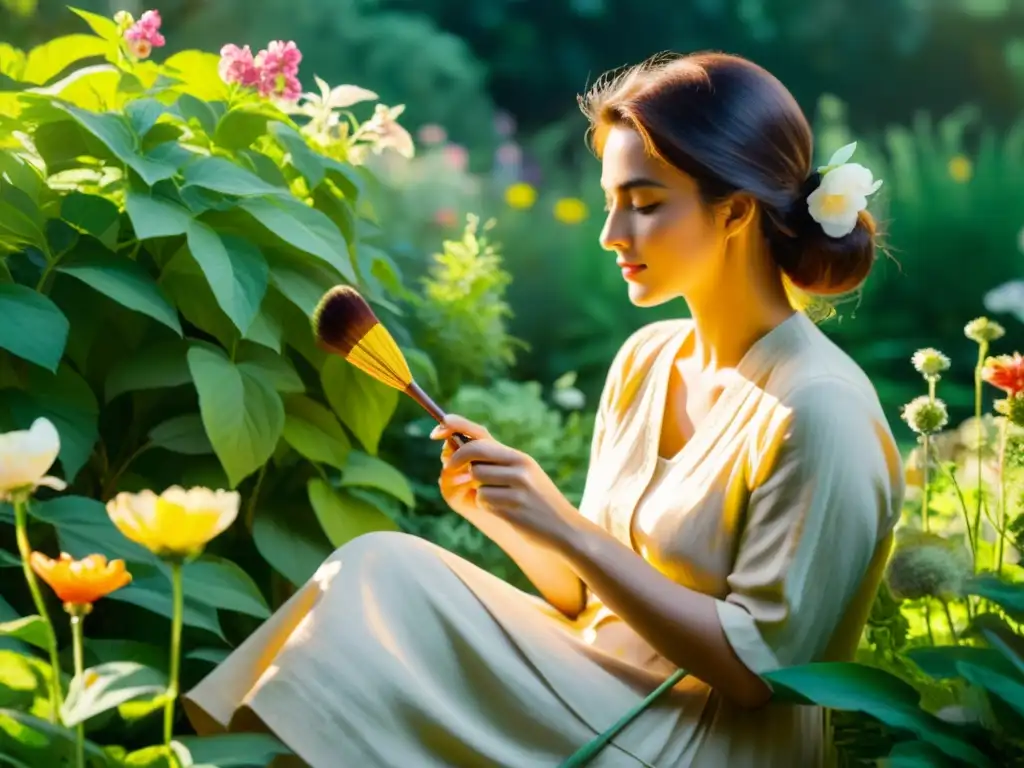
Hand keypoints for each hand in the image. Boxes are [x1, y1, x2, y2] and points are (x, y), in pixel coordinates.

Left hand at [432, 414, 581, 549]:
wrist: (566, 530)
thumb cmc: (538, 504)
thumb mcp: (523, 477)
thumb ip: (494, 465)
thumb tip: (452, 454)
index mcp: (519, 457)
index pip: (481, 434)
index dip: (455, 428)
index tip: (437, 430)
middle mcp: (520, 466)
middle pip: (474, 451)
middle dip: (456, 460)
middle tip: (449, 470)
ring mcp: (518, 486)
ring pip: (475, 478)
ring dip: (477, 490)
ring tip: (498, 499)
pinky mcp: (514, 506)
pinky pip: (483, 500)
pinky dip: (487, 506)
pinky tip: (506, 512)